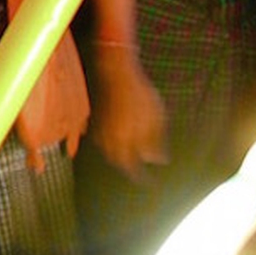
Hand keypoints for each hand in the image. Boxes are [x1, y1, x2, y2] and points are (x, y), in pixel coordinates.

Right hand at [90, 47, 167, 180]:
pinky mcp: (97, 118)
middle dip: (127, 167)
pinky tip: (119, 139)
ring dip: (118, 155)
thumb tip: (157, 160)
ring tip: (131, 155)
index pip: (131, 166)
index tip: (150, 182)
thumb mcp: (154, 118)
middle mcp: (109, 137)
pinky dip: (110, 143)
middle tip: (139, 170)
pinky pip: (102, 138)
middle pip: (116, 159)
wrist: (116, 72)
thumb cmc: (139, 95)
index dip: (141, 176)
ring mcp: (101, 127)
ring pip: (107, 149)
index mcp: (123, 140)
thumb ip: (154, 142)